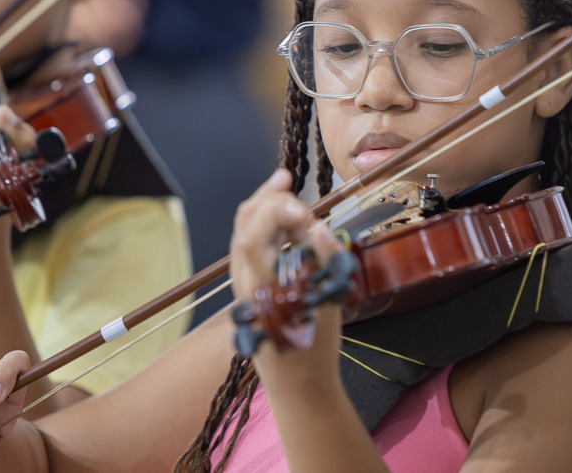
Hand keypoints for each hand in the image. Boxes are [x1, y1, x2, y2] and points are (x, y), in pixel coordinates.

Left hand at [229, 170, 344, 390]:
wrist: (295, 384)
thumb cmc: (314, 350)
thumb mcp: (328, 308)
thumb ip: (326, 264)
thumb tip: (321, 226)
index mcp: (261, 289)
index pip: (252, 236)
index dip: (276, 214)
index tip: (307, 214)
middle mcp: (244, 281)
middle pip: (244, 223)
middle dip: (270, 199)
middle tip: (298, 192)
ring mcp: (243, 280)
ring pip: (244, 228)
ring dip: (266, 204)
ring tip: (287, 186)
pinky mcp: (250, 282)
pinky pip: (252, 240)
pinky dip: (267, 221)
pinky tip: (284, 212)